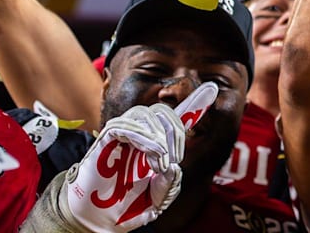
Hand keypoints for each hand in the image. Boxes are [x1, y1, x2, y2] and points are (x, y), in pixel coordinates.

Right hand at [62, 82, 216, 231]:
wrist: (97, 221)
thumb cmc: (125, 208)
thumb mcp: (157, 198)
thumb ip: (170, 183)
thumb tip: (175, 167)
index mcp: (154, 145)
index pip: (174, 118)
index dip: (193, 104)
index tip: (212, 89)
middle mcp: (139, 136)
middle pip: (163, 111)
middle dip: (177, 131)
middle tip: (174, 159)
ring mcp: (121, 137)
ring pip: (145, 114)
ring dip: (160, 136)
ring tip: (160, 163)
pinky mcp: (104, 142)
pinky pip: (125, 125)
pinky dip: (144, 137)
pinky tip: (152, 154)